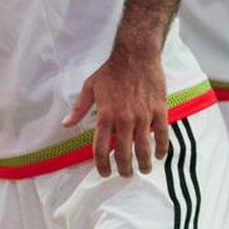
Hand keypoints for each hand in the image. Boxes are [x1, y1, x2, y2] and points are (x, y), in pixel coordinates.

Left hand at [63, 49, 168, 177]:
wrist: (136, 54)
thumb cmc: (112, 70)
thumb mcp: (90, 86)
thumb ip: (79, 108)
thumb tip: (66, 124)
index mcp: (105, 115)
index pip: (101, 148)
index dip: (102, 165)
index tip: (104, 173)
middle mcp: (124, 119)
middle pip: (123, 153)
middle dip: (124, 169)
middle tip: (125, 174)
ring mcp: (143, 116)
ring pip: (144, 148)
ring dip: (143, 163)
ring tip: (143, 169)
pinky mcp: (159, 110)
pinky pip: (162, 134)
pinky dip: (162, 148)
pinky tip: (159, 155)